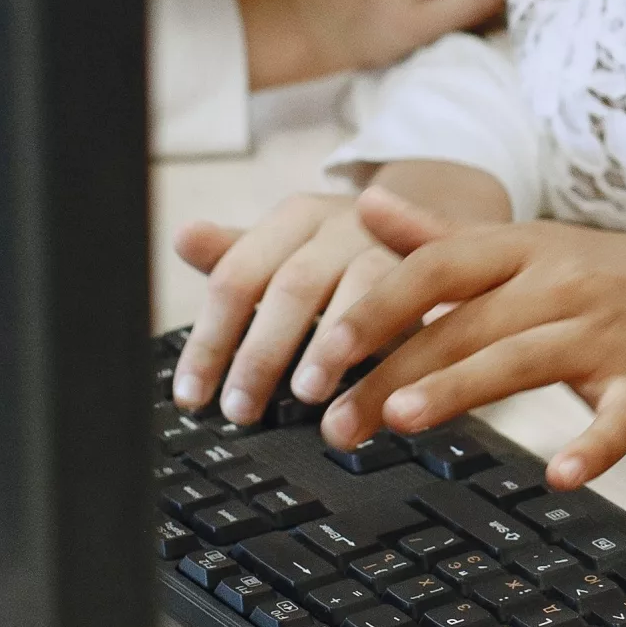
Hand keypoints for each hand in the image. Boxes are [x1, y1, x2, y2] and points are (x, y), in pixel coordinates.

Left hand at [169, 161, 509, 420]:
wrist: (442, 218)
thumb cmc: (348, 249)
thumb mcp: (292, 249)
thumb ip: (239, 253)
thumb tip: (183, 237)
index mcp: (298, 216)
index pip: (239, 274)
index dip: (211, 339)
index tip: (192, 396)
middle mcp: (347, 222)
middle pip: (294, 285)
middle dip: (263, 353)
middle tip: (241, 410)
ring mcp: (397, 243)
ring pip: (359, 292)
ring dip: (331, 348)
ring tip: (308, 399)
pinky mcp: (442, 270)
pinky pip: (417, 311)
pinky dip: (393, 354)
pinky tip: (377, 395)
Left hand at [287, 200, 625, 487]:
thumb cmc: (600, 272)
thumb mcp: (521, 244)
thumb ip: (437, 236)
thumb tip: (360, 203)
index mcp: (521, 250)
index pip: (435, 270)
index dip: (377, 307)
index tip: (322, 348)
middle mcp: (559, 283)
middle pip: (466, 325)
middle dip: (395, 371)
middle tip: (335, 422)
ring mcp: (606, 332)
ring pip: (525, 359)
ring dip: (462, 389)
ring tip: (402, 420)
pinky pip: (622, 417)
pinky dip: (595, 446)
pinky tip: (562, 476)